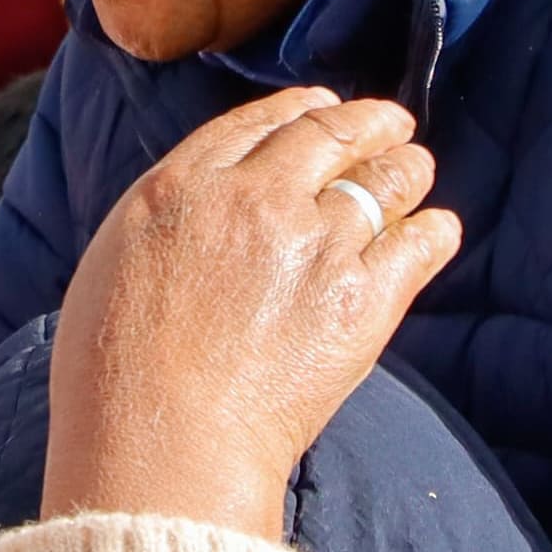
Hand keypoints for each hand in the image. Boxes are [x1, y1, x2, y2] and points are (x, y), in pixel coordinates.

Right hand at [41, 85, 459, 536]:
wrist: (162, 444)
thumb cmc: (114, 373)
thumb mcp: (115, 262)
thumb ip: (170, 218)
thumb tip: (208, 206)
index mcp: (185, 186)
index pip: (261, 122)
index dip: (303, 110)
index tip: (325, 107)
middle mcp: (256, 199)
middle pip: (332, 136)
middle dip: (370, 124)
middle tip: (393, 123)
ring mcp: (316, 246)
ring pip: (386, 181)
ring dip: (407, 168)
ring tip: (417, 169)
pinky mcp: (363, 301)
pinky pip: (420, 245)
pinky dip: (434, 231)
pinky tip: (437, 230)